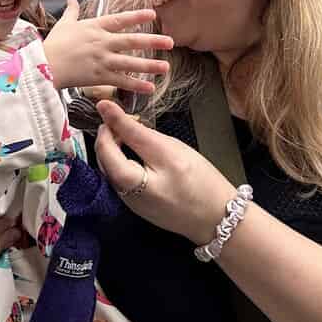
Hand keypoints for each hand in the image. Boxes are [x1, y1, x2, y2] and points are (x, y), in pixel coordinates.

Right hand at [43, 0, 172, 91]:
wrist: (43, 66)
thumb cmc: (52, 45)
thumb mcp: (64, 24)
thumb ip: (72, 11)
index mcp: (95, 27)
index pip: (120, 19)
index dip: (137, 16)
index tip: (153, 14)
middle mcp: (102, 42)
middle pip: (132, 41)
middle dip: (153, 41)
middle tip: (171, 42)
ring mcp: (102, 60)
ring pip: (131, 62)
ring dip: (150, 65)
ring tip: (166, 67)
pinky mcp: (99, 77)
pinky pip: (122, 81)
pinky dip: (136, 85)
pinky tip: (150, 88)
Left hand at [94, 100, 236, 245]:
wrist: (217, 217)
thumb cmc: (200, 182)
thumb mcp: (169, 150)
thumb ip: (136, 132)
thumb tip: (107, 110)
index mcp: (132, 182)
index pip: (106, 146)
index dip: (106, 122)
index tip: (107, 104)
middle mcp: (125, 196)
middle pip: (104, 159)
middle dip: (110, 135)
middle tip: (128, 119)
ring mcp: (130, 203)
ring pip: (111, 168)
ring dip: (115, 147)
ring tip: (133, 133)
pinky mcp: (136, 205)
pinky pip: (121, 178)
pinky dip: (124, 161)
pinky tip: (138, 152)